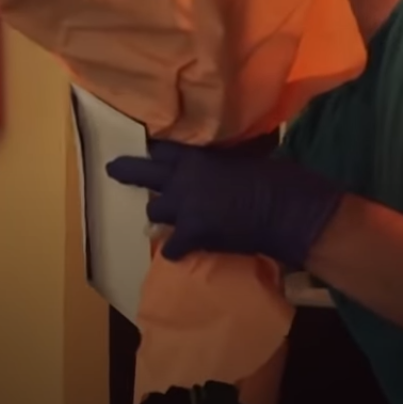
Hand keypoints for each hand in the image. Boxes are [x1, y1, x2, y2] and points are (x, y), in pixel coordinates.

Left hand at [105, 140, 343, 268]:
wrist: (289, 210)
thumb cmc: (277, 178)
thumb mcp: (244, 158)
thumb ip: (221, 161)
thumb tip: (221, 164)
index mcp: (198, 157)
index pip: (163, 150)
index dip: (154, 153)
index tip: (148, 153)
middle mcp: (183, 179)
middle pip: (143, 172)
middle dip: (127, 171)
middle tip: (113, 170)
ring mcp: (184, 207)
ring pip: (154, 210)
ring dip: (162, 215)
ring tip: (171, 220)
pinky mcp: (193, 234)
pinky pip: (171, 246)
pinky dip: (175, 251)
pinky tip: (178, 253)